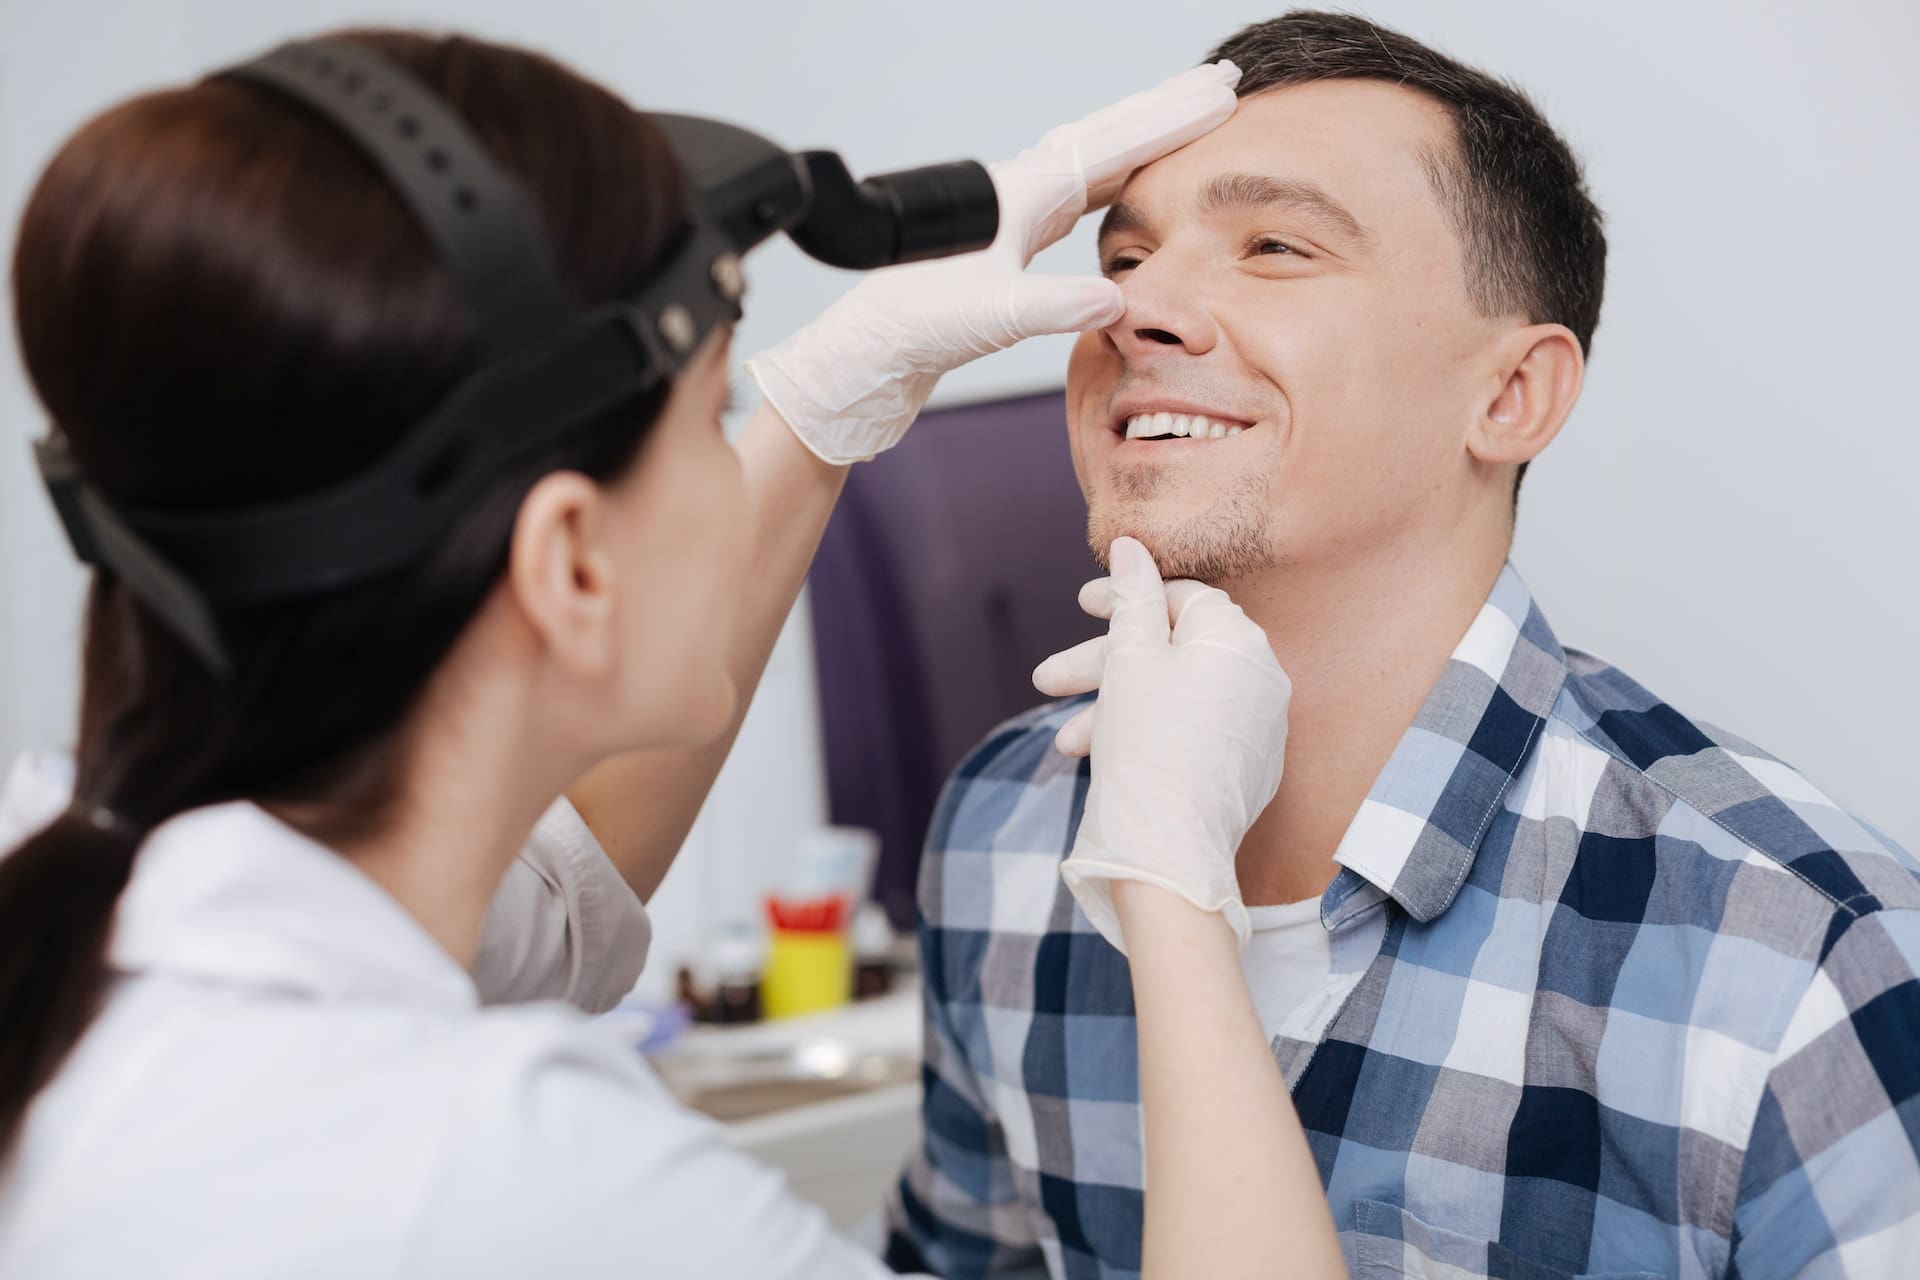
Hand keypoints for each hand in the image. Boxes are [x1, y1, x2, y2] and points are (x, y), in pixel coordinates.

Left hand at [746, 61, 1240, 464]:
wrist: (874, 348)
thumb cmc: (921, 325)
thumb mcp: (996, 317)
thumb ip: (1056, 306)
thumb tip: (1116, 301)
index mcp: (1022, 195)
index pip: (1112, 144)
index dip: (1170, 120)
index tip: (1219, 94)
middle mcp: (1019, 190)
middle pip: (1108, 134)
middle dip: (1166, 108)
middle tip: (1222, 80)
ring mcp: (1014, 210)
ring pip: (1093, 154)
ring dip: (1142, 135)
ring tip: (1186, 115)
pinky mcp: (1010, 236)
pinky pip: (1077, 188)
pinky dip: (1114, 172)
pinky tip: (1125, 178)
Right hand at [1042, 538, 1289, 950]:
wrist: (1171, 853)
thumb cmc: (1147, 746)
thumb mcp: (1130, 660)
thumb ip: (1132, 597)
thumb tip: (1131, 546)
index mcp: (1239, 640)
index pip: (1179, 597)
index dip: (1125, 597)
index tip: (1080, 605)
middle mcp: (1262, 677)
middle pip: (1171, 650)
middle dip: (1103, 664)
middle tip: (1046, 680)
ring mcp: (1259, 726)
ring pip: (1173, 697)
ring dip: (1114, 709)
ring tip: (1067, 743)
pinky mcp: (1248, 767)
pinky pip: (1191, 732)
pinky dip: (1147, 736)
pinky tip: (1102, 758)